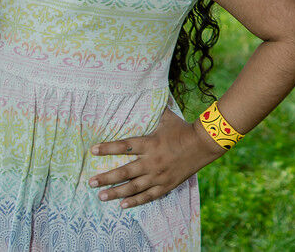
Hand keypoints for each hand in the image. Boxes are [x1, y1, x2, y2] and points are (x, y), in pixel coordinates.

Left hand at [89, 106, 222, 207]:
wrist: (204, 144)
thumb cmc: (184, 128)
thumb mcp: (167, 116)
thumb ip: (154, 108)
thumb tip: (146, 90)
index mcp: (150, 143)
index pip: (124, 146)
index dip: (107, 148)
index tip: (93, 150)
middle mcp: (152, 161)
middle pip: (124, 172)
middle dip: (106, 178)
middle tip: (90, 182)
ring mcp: (159, 176)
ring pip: (133, 187)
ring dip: (116, 192)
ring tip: (101, 196)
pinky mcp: (166, 185)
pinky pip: (148, 196)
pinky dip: (135, 201)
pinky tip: (123, 205)